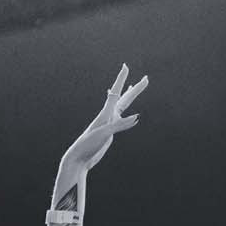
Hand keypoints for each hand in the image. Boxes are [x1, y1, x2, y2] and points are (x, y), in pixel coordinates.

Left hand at [52, 65, 147, 205]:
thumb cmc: (88, 145)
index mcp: (106, 113)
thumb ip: (121, 124)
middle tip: (146, 78)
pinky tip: (132, 114)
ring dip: (129, 96)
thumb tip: (137, 117)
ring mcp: (110, 123)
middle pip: (125, 98)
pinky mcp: (110, 132)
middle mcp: (108, 116)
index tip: (125, 66)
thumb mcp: (105, 133)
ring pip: (123, 106)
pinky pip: (122, 119)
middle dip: (136, 88)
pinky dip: (128, 114)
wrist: (79, 159)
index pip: (115, 92)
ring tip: (133, 87)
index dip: (121, 79)